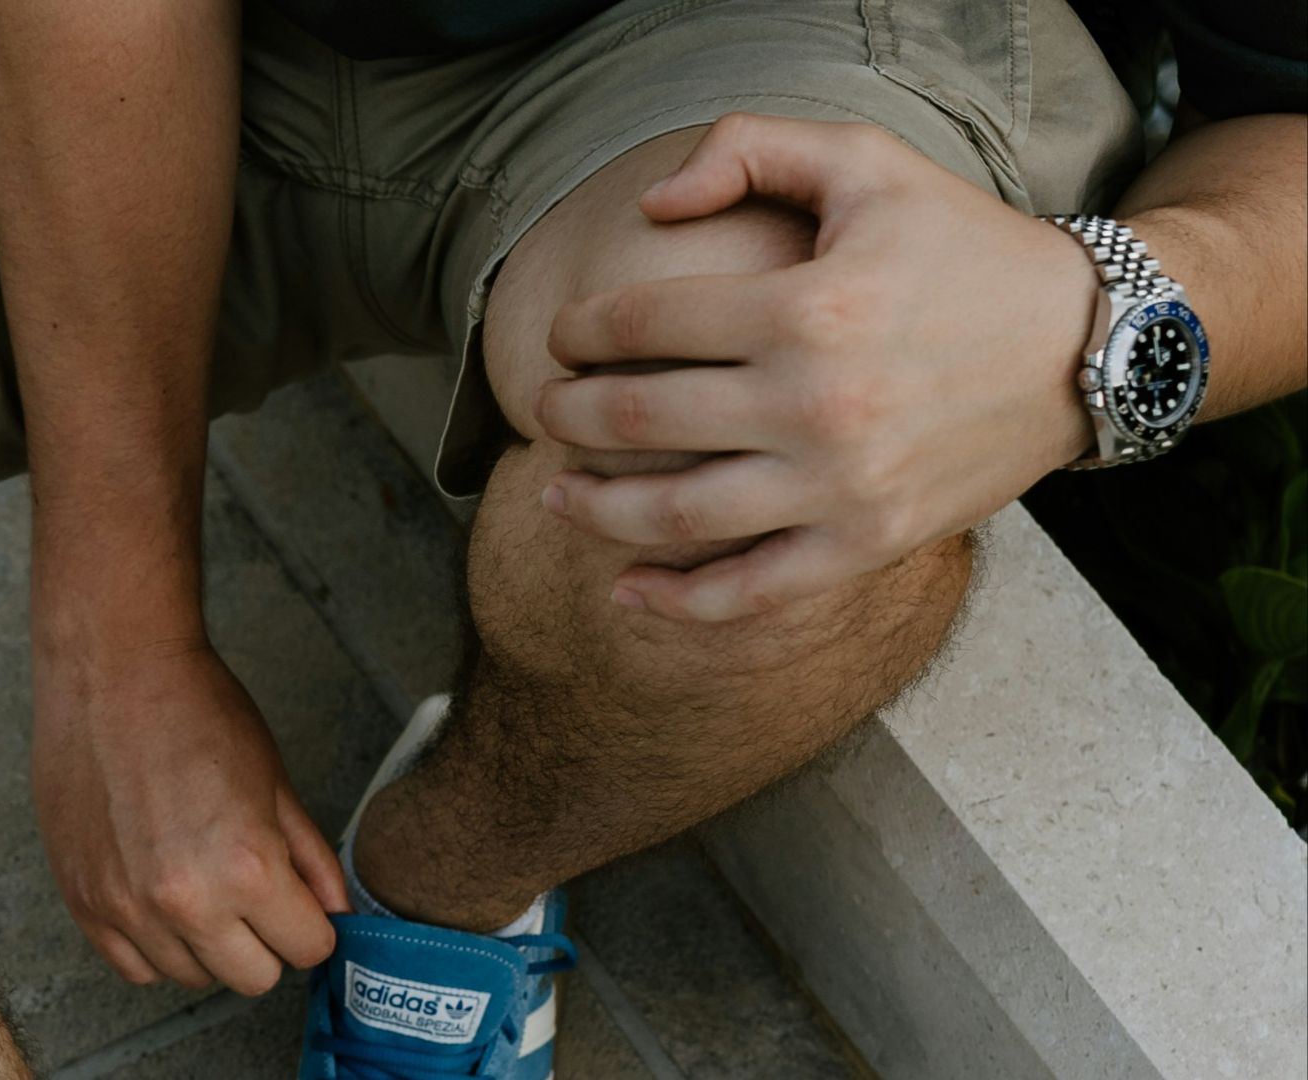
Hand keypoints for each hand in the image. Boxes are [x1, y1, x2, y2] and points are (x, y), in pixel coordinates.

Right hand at [33, 637, 346, 994]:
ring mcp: (127, 908)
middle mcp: (186, 902)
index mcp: (247, 868)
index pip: (309, 948)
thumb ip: (310, 858)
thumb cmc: (197, 711)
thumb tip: (334, 912)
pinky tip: (161, 897)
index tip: (298, 898)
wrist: (112, 672)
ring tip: (200, 880)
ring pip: (193, 978)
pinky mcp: (84, 903)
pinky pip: (135, 969)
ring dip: (208, 943)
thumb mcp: (275, 781)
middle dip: (266, 940)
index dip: (311, 922)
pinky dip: (155, 946)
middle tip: (252, 891)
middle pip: (254, 977)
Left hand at [537, 113, 1098, 620]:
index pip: (646, 321)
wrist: (1090, 347)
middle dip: (568, 412)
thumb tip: (653, 205)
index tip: (565, 337)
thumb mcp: (869, 163)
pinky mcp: (868, 543)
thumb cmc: (966, 249)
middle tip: (546, 408)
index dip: (582, 329)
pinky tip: (625, 590)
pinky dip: (677, 601)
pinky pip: (750, 591)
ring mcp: (841, 486)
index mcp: (807, 308)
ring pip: (674, 514)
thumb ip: (752, 149)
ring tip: (553, 488)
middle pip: (639, 418)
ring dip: (593, 506)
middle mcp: (816, 405)